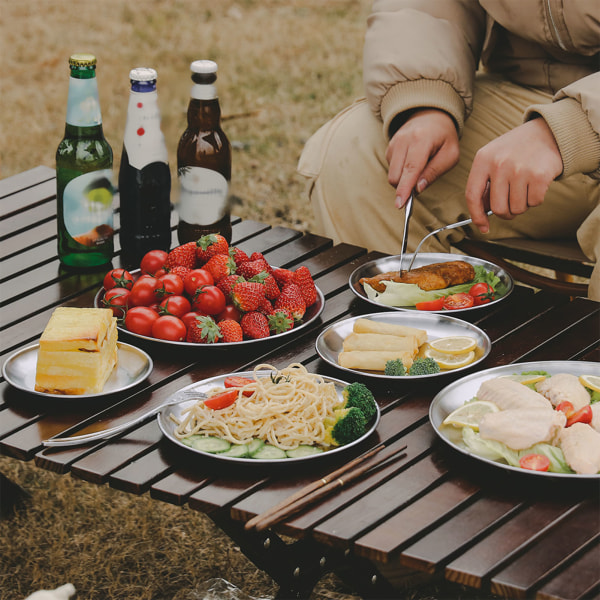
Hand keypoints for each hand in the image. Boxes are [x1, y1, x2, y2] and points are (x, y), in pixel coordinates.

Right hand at [386, 109, 459, 207]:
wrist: (431, 115)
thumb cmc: (444, 137)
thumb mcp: (450, 154)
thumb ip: (435, 172)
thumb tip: (418, 189)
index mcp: (421, 140)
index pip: (411, 169)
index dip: (405, 188)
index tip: (400, 204)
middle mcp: (404, 140)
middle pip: (397, 176)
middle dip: (405, 187)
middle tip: (420, 184)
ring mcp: (394, 143)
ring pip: (392, 175)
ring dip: (403, 180)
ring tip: (419, 169)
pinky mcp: (389, 147)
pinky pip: (391, 169)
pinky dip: (400, 172)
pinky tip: (411, 163)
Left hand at [465, 118, 562, 232]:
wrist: (547, 132)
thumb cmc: (516, 151)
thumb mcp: (493, 159)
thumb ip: (484, 184)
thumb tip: (481, 214)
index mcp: (483, 159)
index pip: (472, 196)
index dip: (476, 216)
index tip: (483, 227)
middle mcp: (499, 164)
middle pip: (497, 208)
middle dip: (506, 213)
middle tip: (511, 206)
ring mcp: (520, 169)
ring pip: (517, 208)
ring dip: (522, 205)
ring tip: (525, 188)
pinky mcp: (540, 175)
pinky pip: (534, 203)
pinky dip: (536, 199)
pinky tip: (536, 184)